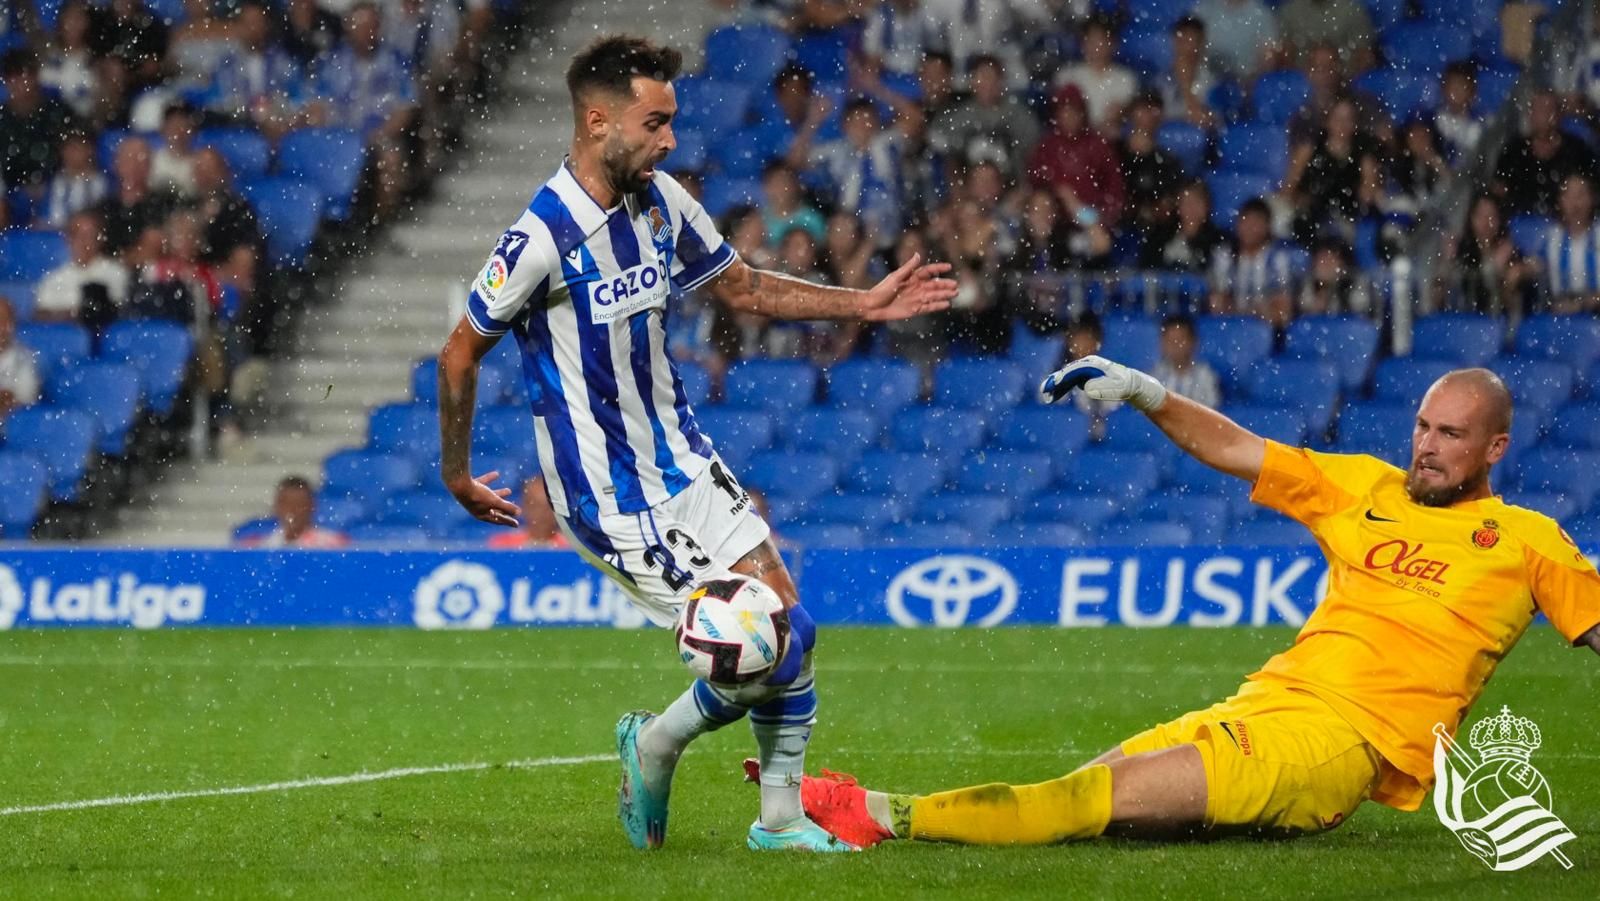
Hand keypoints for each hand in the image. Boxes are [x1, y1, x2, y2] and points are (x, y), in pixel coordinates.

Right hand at [447, 470, 521, 526]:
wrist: (459, 484)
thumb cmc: (477, 495)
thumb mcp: (494, 502)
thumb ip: (507, 507)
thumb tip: (519, 513)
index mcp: (481, 515)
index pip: (498, 520)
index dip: (508, 521)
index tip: (517, 524)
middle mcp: (476, 507)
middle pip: (494, 509)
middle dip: (505, 508)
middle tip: (515, 508)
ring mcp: (472, 497)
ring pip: (489, 496)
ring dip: (500, 494)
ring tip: (510, 490)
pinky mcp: (470, 486)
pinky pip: (482, 483)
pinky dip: (489, 479)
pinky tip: (497, 474)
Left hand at [859, 253, 956, 321]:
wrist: (873, 306)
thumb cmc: (882, 290)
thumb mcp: (895, 277)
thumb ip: (908, 267)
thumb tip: (918, 255)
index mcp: (912, 277)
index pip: (928, 271)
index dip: (938, 269)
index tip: (949, 267)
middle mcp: (916, 287)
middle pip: (934, 285)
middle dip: (945, 284)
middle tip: (956, 285)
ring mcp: (916, 298)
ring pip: (934, 296)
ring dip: (944, 294)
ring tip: (955, 293)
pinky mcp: (914, 309)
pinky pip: (929, 307)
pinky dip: (938, 306)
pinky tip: (946, 304)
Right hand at [1039, 354, 1166, 410]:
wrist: (1134, 385)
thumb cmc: (1127, 386)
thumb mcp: (1120, 388)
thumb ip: (1105, 388)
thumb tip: (1086, 387)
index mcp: (1095, 364)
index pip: (1075, 370)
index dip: (1063, 378)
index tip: (1053, 385)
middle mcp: (1088, 364)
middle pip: (1068, 373)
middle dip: (1056, 382)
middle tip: (1044, 392)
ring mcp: (1087, 370)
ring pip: (1068, 378)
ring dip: (1057, 387)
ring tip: (1046, 396)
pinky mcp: (1087, 377)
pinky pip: (1070, 382)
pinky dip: (1062, 389)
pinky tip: (1054, 396)